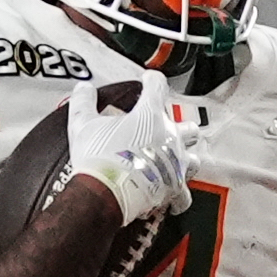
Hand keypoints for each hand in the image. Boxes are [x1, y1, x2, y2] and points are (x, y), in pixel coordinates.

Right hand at [67, 72, 188, 226]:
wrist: (106, 193)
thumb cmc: (98, 157)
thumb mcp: (83, 123)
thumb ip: (84, 102)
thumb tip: (83, 89)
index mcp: (150, 116)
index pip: (158, 88)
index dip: (153, 81)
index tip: (149, 80)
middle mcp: (169, 138)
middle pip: (188, 127)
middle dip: (179, 126)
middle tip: (166, 128)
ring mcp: (175, 164)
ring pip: (193, 159)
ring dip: (186, 159)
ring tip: (176, 160)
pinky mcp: (174, 188)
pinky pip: (184, 194)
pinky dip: (179, 196)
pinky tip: (174, 196)